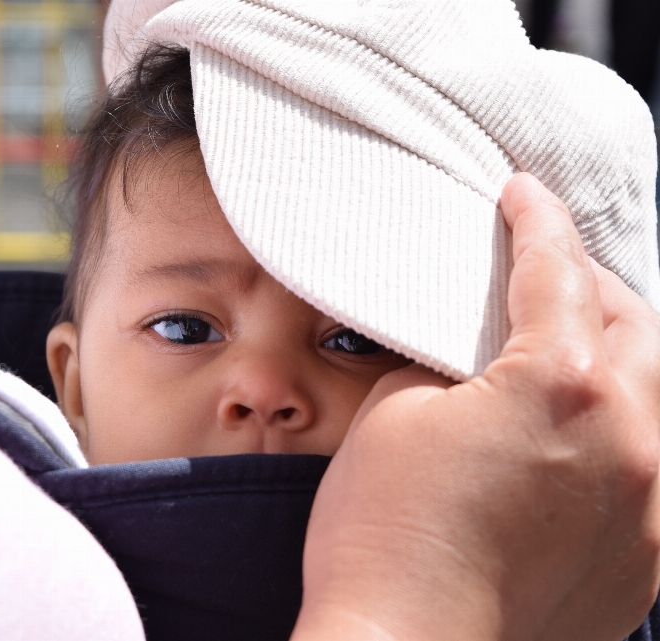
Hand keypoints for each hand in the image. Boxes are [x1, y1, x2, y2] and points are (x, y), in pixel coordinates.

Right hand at [292, 173, 659, 640]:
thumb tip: (466, 344)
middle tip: (545, 267)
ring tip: (578, 343)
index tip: (522, 194)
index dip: (535, 221)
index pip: (557, 273)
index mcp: (563, 389)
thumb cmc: (383, 539)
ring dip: (625, 351)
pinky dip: (632, 424)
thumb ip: (445, 359)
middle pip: (636, 321)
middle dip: (591, 281)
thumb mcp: (393, 414)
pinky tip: (594, 427)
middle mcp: (633, 443)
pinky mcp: (648, 560)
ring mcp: (652, 508)